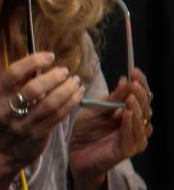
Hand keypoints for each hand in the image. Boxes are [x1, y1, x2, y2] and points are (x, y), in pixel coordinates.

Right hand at [0, 52, 83, 188]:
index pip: (13, 73)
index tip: (49, 56)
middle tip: (65, 71)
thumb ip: (18, 82)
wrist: (1, 152)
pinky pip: (57, 117)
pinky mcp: (37, 134)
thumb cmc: (5, 118)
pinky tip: (77, 95)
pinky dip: (70, 103)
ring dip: (66, 90)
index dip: (33, 61)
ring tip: (76, 82)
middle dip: (53, 77)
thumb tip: (37, 61)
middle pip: (32, 88)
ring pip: (49, 104)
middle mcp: (7, 110)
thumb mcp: (3, 99)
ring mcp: (22, 124)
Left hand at [68, 68, 151, 188]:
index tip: (135, 70)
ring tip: (130, 97)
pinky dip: (130, 123)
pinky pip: (132, 136)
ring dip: (137, 108)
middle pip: (146, 108)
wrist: (75, 151)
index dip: (140, 84)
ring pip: (143, 122)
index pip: (141, 96)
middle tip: (134, 83)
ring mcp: (133, 138)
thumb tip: (126, 80)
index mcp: (129, 112)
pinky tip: (126, 113)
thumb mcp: (96, 108)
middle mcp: (135, 125)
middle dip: (140, 94)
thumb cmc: (86, 129)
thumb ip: (112, 98)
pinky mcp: (126, 150)